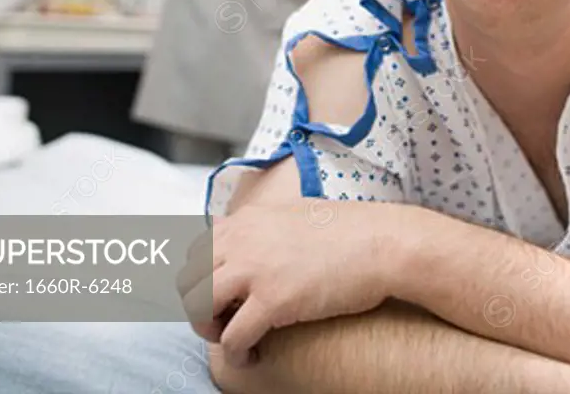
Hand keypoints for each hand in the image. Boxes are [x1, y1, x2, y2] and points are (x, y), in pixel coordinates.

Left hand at [177, 199, 405, 367]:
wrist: (384, 242)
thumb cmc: (351, 231)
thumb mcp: (296, 213)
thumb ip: (267, 225)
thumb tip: (256, 239)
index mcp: (247, 219)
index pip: (194, 250)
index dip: (200, 279)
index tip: (219, 297)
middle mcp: (243, 239)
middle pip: (186, 279)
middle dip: (196, 306)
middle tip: (222, 320)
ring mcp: (256, 269)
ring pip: (197, 306)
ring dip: (208, 329)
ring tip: (234, 338)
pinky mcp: (274, 300)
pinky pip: (231, 336)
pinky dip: (236, 352)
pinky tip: (253, 355)